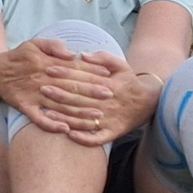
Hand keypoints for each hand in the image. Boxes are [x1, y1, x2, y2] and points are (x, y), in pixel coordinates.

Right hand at [0, 36, 105, 135]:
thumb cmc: (18, 57)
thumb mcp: (33, 43)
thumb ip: (53, 45)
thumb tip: (72, 53)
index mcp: (45, 63)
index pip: (72, 68)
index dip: (91, 72)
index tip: (108, 77)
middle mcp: (41, 80)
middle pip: (70, 87)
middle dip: (91, 92)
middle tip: (110, 97)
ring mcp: (33, 95)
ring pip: (59, 106)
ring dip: (78, 112)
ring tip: (96, 118)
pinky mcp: (24, 107)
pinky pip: (38, 119)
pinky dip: (51, 125)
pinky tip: (66, 130)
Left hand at [41, 49, 160, 146]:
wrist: (150, 102)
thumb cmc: (129, 81)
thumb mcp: (121, 65)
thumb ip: (102, 58)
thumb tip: (82, 54)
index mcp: (110, 85)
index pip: (84, 78)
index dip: (66, 73)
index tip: (49, 69)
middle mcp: (109, 102)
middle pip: (81, 99)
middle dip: (60, 93)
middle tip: (42, 88)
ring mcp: (111, 119)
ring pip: (85, 119)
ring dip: (65, 117)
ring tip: (46, 112)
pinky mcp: (114, 133)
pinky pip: (97, 138)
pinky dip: (83, 138)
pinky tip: (68, 134)